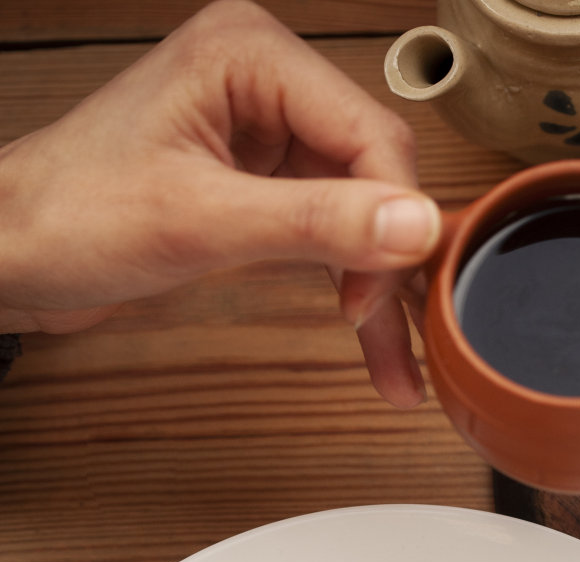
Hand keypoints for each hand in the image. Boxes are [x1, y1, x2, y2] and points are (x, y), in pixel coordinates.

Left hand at [0, 0, 440, 405]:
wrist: (13, 252)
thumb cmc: (70, 214)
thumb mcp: (200, 221)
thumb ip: (315, 222)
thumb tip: (414, 225)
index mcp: (252, 54)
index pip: (369, 133)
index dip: (389, 219)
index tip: (377, 296)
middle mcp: (266, 82)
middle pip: (373, 174)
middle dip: (390, 262)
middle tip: (402, 340)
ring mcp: (265, 134)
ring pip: (359, 212)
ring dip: (378, 290)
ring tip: (396, 364)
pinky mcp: (259, 182)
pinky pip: (327, 233)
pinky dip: (348, 286)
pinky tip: (367, 336)